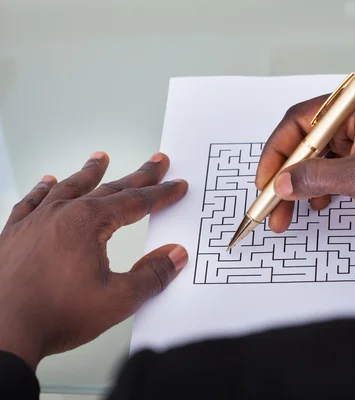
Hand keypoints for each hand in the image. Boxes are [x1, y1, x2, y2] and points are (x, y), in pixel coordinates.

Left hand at [0, 152, 187, 369]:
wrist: (0, 334)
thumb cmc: (53, 316)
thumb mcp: (118, 299)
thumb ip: (152, 274)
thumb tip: (175, 254)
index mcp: (87, 223)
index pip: (136, 202)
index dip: (161, 194)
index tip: (176, 185)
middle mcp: (60, 214)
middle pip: (108, 188)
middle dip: (137, 176)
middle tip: (156, 162)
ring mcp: (33, 222)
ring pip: (68, 188)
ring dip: (89, 173)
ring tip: (101, 159)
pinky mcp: (12, 236)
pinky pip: (31, 203)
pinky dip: (43, 190)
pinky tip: (47, 181)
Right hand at [256, 82, 354, 238]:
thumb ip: (317, 178)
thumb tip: (281, 182)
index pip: (301, 120)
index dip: (277, 152)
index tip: (265, 180)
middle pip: (305, 140)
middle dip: (286, 174)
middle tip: (271, 203)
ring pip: (316, 158)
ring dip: (299, 185)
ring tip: (287, 214)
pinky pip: (331, 169)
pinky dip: (318, 188)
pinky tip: (314, 206)